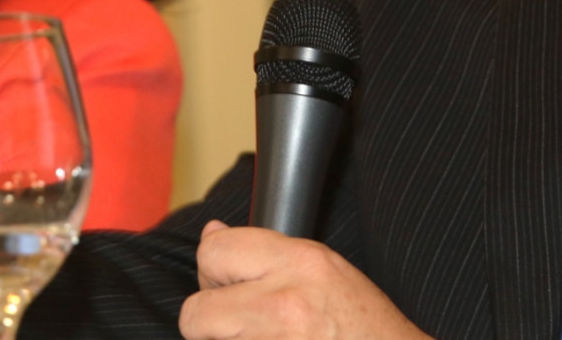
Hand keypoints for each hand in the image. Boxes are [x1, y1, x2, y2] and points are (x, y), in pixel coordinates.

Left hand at [180, 221, 429, 339]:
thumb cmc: (365, 328)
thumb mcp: (326, 270)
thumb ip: (266, 252)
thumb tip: (211, 233)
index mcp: (301, 264)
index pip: (214, 252)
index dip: (214, 273)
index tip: (229, 287)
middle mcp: (286, 305)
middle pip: (196, 312)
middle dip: (209, 323)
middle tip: (243, 327)